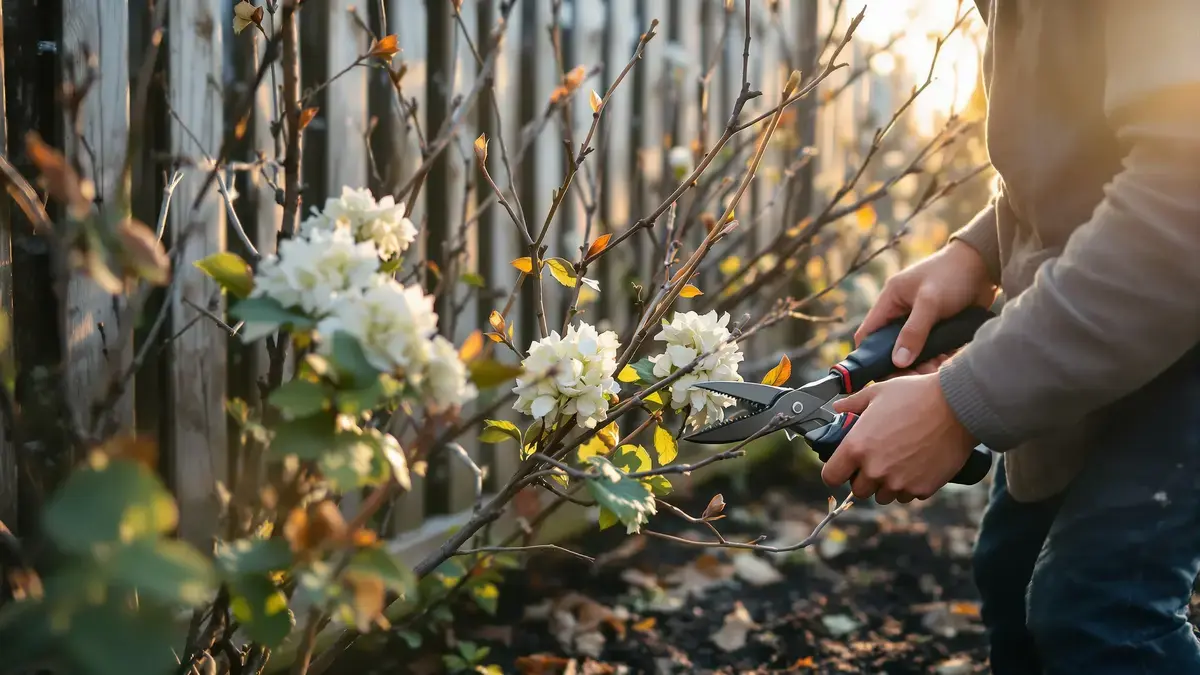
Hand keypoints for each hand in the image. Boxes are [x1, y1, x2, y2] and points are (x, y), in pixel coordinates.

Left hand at [820, 372, 977, 503]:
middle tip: (876, 460)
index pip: (830, 477)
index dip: (835, 472)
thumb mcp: (877, 392)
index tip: (842, 467)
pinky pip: (909, 495)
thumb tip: (837, 408)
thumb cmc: (915, 395)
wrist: (957, 406)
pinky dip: (910, 485)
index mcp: (856, 447)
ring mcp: (899, 482)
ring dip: (886, 484)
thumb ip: (851, 403)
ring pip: (883, 496)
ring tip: (898, 462)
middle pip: (858, 490)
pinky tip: (917, 464)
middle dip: (863, 478)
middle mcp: (875, 470)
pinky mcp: (922, 489)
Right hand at [856, 240, 996, 369]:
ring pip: (913, 350)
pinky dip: (937, 357)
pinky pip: (932, 348)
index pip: (868, 333)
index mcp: (890, 300)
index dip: (868, 355)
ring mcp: (920, 319)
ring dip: (922, 363)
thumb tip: (898, 362)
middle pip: (891, 347)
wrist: (985, 263)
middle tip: (917, 377)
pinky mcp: (938, 326)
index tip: (879, 374)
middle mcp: (901, 311)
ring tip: (936, 371)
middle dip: (903, 364)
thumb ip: (913, 332)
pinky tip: (947, 363)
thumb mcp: (930, 303)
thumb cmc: (952, 274)